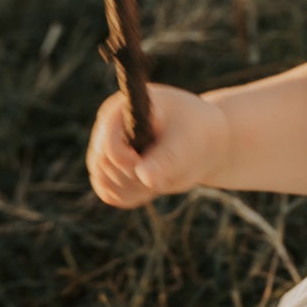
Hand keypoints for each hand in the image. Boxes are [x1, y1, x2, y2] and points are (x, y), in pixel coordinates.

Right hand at [87, 83, 228, 207]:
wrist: (204, 143)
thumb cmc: (198, 134)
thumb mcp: (187, 142)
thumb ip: (167, 158)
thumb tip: (144, 177)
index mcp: (124, 110)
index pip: (108, 142)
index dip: (125, 161)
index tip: (149, 168)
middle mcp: (109, 128)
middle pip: (101, 164)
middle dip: (132, 177)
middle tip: (164, 173)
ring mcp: (107, 149)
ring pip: (103, 182)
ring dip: (133, 189)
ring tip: (162, 177)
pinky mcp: (112, 169)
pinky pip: (109, 193)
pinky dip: (130, 196)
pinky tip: (152, 186)